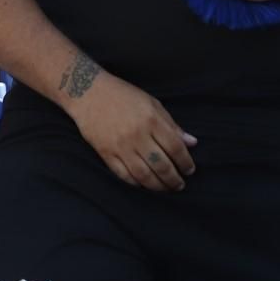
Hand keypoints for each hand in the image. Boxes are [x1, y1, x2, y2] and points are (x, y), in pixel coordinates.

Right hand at [64, 65, 195, 192]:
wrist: (88, 92)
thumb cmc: (123, 95)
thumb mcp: (151, 103)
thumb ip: (171, 124)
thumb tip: (192, 143)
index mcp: (151, 119)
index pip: (175, 147)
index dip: (185, 162)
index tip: (189, 169)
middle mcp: (137, 135)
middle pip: (161, 165)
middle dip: (174, 179)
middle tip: (180, 184)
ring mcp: (120, 146)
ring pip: (144, 175)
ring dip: (158, 186)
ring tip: (166, 188)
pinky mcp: (106, 153)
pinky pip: (124, 175)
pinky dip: (137, 183)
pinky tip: (145, 184)